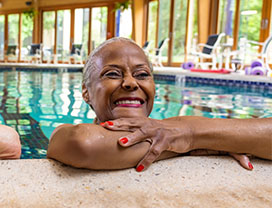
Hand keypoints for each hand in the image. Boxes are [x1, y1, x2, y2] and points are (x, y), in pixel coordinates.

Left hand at [101, 117, 252, 170]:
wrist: (186, 130)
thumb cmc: (163, 130)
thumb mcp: (149, 127)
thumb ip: (136, 130)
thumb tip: (119, 135)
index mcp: (143, 122)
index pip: (126, 121)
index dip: (114, 122)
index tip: (102, 124)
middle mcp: (148, 125)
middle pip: (131, 124)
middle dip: (118, 125)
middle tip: (106, 127)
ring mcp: (157, 133)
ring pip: (142, 135)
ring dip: (132, 138)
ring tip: (121, 143)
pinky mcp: (165, 141)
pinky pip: (154, 152)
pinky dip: (147, 160)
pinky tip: (139, 168)